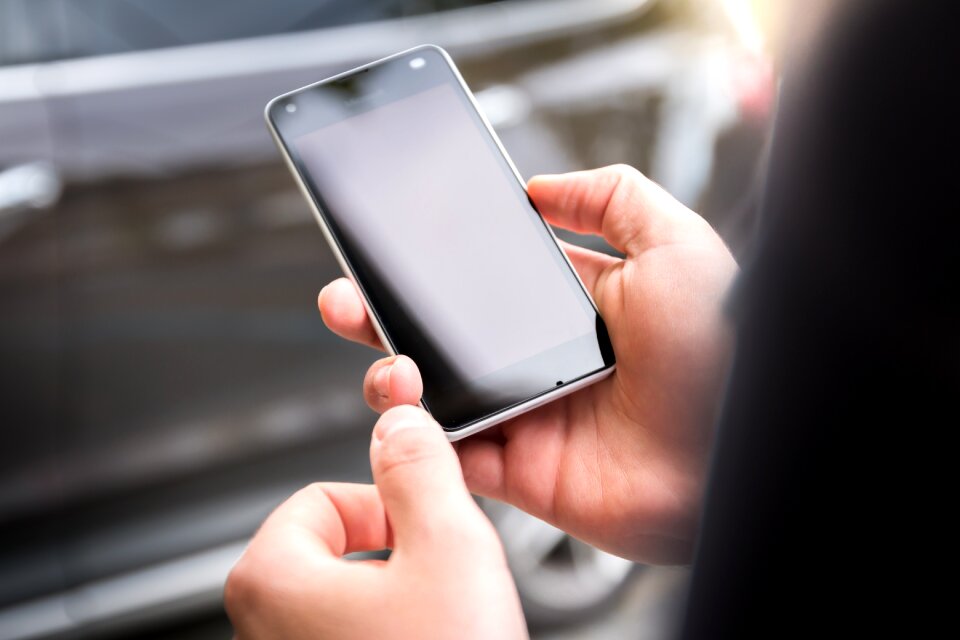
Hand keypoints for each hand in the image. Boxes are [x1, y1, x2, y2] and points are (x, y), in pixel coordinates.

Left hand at [225, 405, 526, 638]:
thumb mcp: (450, 545)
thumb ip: (420, 467)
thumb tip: (399, 421)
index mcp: (270, 578)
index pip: (324, 498)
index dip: (387, 509)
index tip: (424, 536)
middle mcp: (260, 629)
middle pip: (336, 548)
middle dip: (396, 558)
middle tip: (439, 590)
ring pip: (349, 601)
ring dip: (401, 601)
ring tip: (439, 632)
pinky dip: (395, 638)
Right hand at [319, 165, 737, 563]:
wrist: (735, 452)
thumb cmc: (721, 347)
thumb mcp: (676, 243)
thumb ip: (611, 198)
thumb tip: (542, 186)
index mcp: (575, 305)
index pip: (486, 278)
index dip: (437, 265)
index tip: (392, 248)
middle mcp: (544, 359)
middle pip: (446, 335)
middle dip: (388, 315)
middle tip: (349, 297)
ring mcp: (528, 415)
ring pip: (436, 395)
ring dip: (392, 375)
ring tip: (386, 359)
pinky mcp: (520, 471)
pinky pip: (451, 457)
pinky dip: (417, 440)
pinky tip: (404, 411)